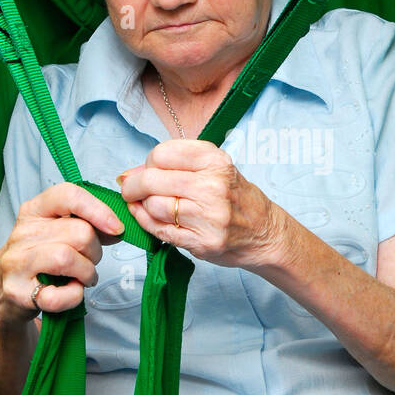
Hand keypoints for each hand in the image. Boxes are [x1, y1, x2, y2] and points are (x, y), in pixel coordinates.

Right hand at [0, 183, 125, 325]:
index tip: (115, 228)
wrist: (5, 289)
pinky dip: (74, 296)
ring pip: (67, 259)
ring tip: (83, 276)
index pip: (68, 195)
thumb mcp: (57, 231)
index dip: (98, 210)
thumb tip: (115, 229)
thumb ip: (87, 225)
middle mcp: (22, 234)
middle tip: (89, 260)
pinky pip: (58, 296)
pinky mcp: (17, 293)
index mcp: (34, 211)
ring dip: (87, 272)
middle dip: (95, 251)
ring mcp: (17, 263)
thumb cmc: (39, 257)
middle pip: (79, 232)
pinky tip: (71, 291)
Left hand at [116, 139, 280, 268]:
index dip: (148, 162)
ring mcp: (209, 216)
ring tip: (150, 205)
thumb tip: (129, 173)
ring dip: (144, 206)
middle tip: (131, 189)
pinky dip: (146, 223)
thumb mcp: (215, 169)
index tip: (148, 169)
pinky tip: (147, 217)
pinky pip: (160, 229)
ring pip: (153, 206)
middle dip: (133, 185)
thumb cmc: (237, 198)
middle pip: (152, 179)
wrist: (265, 233)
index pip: (162, 153)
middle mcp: (213, 186)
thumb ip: (175, 166)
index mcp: (216, 162)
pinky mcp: (202, 241)